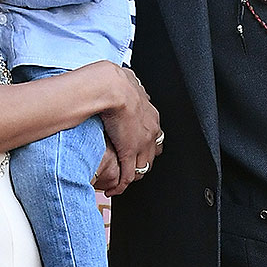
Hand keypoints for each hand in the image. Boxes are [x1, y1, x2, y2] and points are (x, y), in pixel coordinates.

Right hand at [100, 66, 162, 193]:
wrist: (112, 88)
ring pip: (141, 168)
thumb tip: (125, 76)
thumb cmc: (116, 81)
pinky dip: (121, 186)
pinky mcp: (129, 153)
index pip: (154, 137)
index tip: (137, 149)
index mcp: (152, 116)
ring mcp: (141, 145)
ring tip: (122, 180)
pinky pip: (127, 176)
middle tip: (131, 168)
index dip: (146, 145)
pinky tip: (113, 191)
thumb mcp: (129, 81)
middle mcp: (151, 132)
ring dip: (132, 175)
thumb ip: (130, 84)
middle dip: (142, 162)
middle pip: (152, 155)